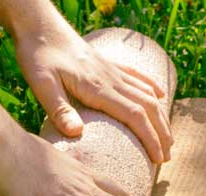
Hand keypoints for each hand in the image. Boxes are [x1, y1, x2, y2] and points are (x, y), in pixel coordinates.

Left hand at [14, 24, 171, 162]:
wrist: (40, 26)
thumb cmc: (38, 57)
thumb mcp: (41, 85)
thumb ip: (59, 110)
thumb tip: (76, 134)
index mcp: (98, 88)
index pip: (135, 116)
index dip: (150, 138)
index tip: (158, 158)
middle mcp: (112, 79)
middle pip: (149, 108)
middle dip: (162, 133)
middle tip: (167, 157)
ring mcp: (113, 71)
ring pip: (148, 94)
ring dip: (161, 117)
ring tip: (167, 137)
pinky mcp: (110, 64)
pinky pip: (138, 77)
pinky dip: (153, 88)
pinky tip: (161, 97)